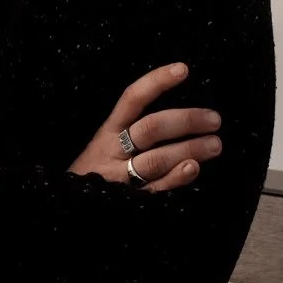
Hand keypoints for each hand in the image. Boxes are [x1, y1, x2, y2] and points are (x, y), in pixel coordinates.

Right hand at [67, 62, 223, 192]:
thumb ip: (131, 130)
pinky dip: (175, 178)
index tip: (183, 70)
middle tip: (214, 120)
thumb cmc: (93, 175)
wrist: (67, 212)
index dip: (156, 82)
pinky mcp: (129, 203)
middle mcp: (112, 152)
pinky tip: (193, 168)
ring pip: (156, 158)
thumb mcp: (104, 147)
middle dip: (185, 121)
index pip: (132, 99)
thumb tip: (177, 116)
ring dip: (189, 149)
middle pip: (150, 128)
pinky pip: (155, 189)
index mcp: (107, 132)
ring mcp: (120, 178)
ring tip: (215, 144)